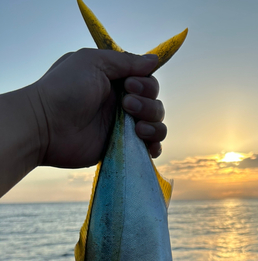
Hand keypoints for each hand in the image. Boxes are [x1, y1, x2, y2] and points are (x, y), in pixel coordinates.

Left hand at [33, 49, 166, 167]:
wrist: (45, 126)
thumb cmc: (64, 89)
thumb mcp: (93, 62)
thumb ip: (126, 62)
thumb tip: (155, 60)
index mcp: (115, 82)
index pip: (148, 82)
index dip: (146, 85)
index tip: (128, 86)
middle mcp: (122, 104)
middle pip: (155, 103)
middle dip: (148, 104)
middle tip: (126, 105)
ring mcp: (122, 128)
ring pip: (156, 125)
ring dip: (154, 125)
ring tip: (137, 128)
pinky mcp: (121, 148)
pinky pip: (149, 148)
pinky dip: (155, 146)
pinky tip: (148, 146)